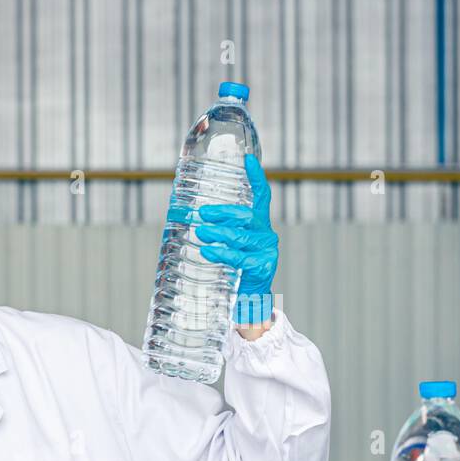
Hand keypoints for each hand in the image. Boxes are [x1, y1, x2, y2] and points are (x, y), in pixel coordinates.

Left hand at [193, 154, 277, 325]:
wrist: (248, 301)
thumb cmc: (234, 270)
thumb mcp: (228, 246)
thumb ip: (219, 230)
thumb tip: (192, 217)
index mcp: (258, 224)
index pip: (262, 196)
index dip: (256, 177)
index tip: (247, 159)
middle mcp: (266, 234)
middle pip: (246, 216)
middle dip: (223, 212)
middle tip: (202, 213)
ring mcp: (267, 250)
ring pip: (242, 236)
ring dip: (219, 233)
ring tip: (201, 233)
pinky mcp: (264, 267)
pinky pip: (241, 258)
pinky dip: (222, 253)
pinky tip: (208, 251)